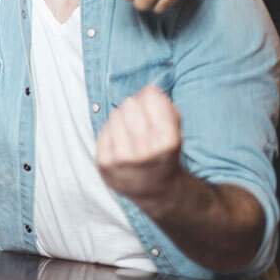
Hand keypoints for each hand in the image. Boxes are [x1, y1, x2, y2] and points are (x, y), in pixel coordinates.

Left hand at [96, 84, 183, 211]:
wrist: (154, 190)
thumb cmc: (164, 154)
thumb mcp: (175, 131)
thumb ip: (166, 107)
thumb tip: (149, 89)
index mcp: (167, 142)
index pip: (152, 100)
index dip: (152, 99)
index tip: (153, 104)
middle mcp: (144, 152)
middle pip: (130, 105)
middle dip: (135, 107)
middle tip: (140, 120)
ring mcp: (122, 159)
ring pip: (115, 115)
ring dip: (123, 118)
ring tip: (131, 133)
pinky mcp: (104, 163)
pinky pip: (103, 130)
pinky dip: (111, 132)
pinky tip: (120, 142)